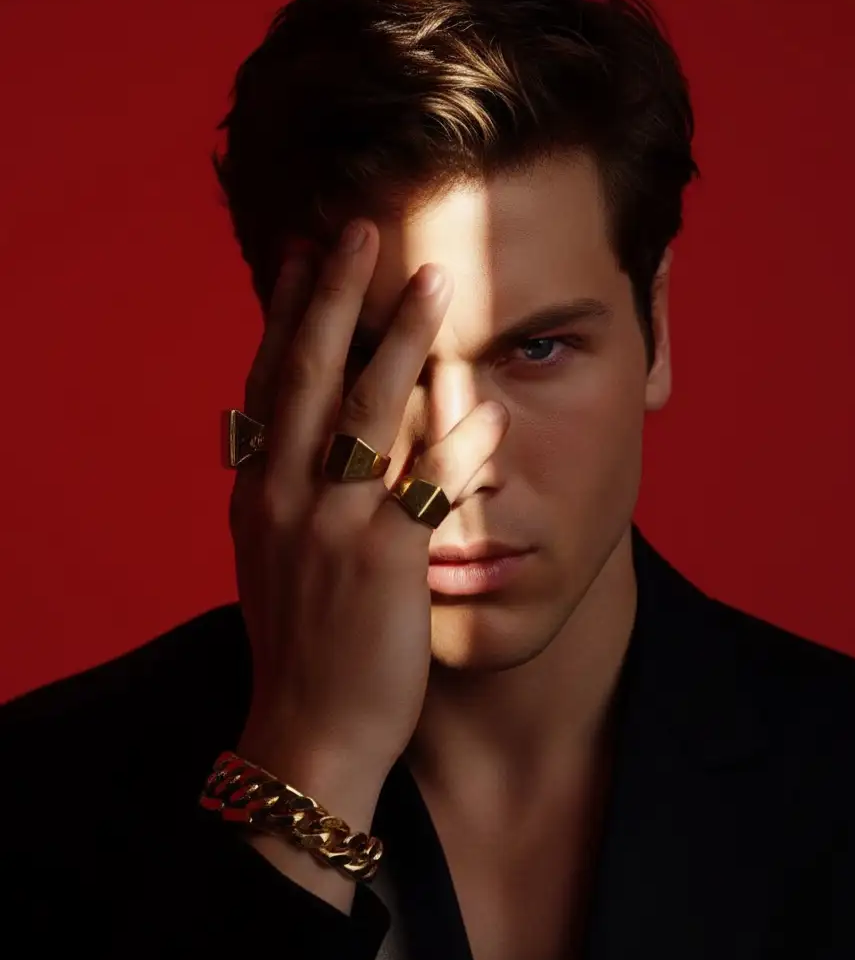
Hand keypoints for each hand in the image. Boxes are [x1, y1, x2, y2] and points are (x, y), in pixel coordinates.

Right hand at [229, 220, 509, 791]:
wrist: (307, 731)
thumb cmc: (299, 648)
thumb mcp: (270, 562)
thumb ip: (280, 497)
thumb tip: (285, 444)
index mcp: (257, 494)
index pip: (268, 382)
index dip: (286, 314)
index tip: (304, 254)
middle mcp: (285, 497)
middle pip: (308, 375)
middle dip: (336, 297)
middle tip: (363, 229)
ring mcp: (332, 526)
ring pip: (365, 412)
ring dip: (402, 339)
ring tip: (436, 279)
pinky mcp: (384, 562)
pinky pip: (427, 488)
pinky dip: (461, 442)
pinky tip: (491, 402)